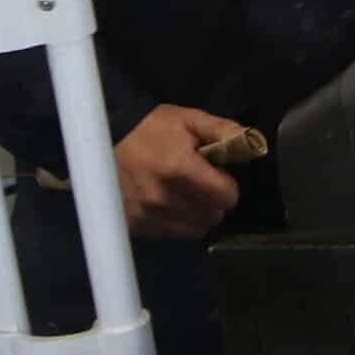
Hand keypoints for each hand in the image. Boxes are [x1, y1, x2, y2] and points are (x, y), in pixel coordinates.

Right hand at [113, 104, 244, 239]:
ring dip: (198, 215)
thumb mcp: (188, 119)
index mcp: (179, 169)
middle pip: (213, 216)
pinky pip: (171, 235)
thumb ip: (222, 130)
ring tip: (186, 195)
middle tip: (202, 184)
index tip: (220, 176)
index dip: (229, 185)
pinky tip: (169, 204)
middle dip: (214, 201)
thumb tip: (252, 142)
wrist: (102, 141)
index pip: (225, 196)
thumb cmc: (151, 129)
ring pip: (195, 230)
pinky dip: (177, 223)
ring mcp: (147, 215)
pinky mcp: (135, 226)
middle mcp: (163, 198)